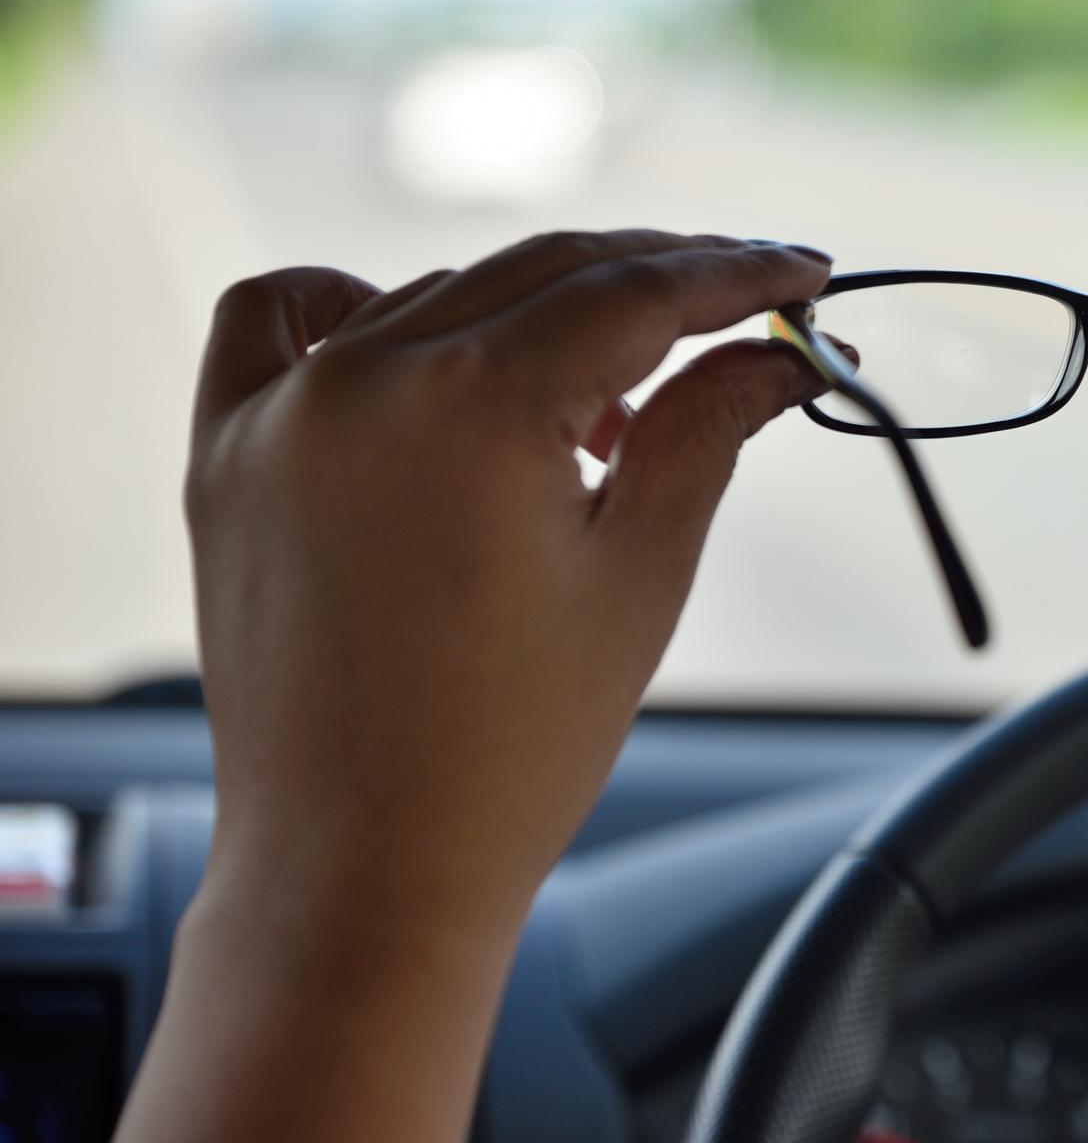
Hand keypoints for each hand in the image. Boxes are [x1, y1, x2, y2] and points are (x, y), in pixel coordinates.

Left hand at [185, 229, 834, 944]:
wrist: (363, 870)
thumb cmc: (515, 745)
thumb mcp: (643, 569)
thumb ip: (710, 425)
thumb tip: (785, 349)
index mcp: (472, 402)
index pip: (636, 291)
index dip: (739, 273)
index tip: (807, 273)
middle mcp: (364, 380)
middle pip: (547, 272)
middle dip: (664, 283)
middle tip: (754, 316)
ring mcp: (281, 412)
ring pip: (440, 292)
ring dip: (543, 318)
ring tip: (613, 412)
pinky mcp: (226, 454)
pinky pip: (281, 317)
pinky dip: (360, 303)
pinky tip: (425, 348)